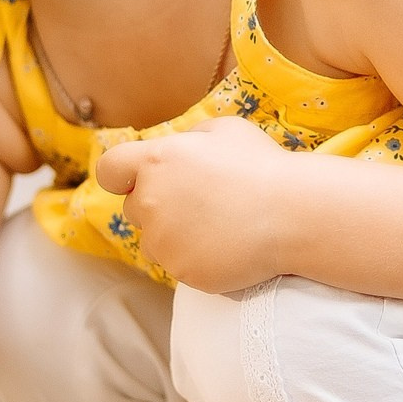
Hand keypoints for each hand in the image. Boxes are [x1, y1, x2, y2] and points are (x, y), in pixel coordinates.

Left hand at [91, 115, 299, 291]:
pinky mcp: (180, 271)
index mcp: (156, 160)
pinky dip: (195, 259)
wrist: (292, 214)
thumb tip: (178, 147)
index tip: (137, 181)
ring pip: (152, 241)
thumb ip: (189, 138)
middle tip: (200, 205)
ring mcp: (163, 240)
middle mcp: (150, 200)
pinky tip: (225, 246)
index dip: (121, 176)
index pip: (109, 170)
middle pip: (133, 209)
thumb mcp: (224, 130)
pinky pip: (176, 265)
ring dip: (173, 236)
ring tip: (216, 226)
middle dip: (157, 206)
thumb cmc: (262, 166)